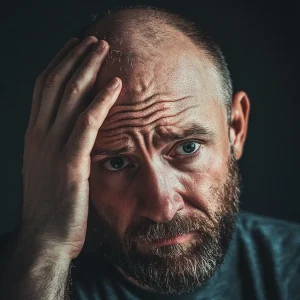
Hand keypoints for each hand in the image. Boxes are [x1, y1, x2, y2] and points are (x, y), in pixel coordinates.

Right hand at [20, 36, 121, 259]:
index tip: (75, 48)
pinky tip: (115, 84)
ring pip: (69, 97)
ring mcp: (53, 148)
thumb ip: (59, 146)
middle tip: (93, 40)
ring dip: (88, 69)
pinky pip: (87, 123)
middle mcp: (40, 136)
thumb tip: (74, 131)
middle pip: (56, 84)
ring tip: (103, 49)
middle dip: (75, 58)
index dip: (60, 65)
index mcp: (35, 136)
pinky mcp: (71, 163)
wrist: (46, 237)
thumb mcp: (50, 169)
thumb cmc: (53, 205)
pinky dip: (101, 101)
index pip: (44, 89)